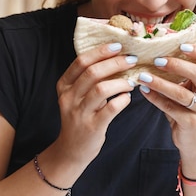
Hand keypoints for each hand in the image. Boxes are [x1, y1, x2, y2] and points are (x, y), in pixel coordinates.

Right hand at [54, 42, 135, 161]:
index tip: (118, 46)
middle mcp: (69, 97)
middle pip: (92, 73)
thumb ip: (90, 78)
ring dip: (121, 82)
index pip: (81, 62)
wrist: (72, 149)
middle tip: (132, 60)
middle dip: (115, 63)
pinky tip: (127, 98)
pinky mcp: (92, 127)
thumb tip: (116, 56)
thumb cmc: (81, 117)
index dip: (101, 52)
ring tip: (131, 81)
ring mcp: (79, 113)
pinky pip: (111, 109)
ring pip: (101, 89)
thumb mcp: (78, 95)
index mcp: (64, 85)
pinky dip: (123, 100)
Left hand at [137, 43, 195, 152]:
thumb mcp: (189, 89)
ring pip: (181, 93)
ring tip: (143, 76)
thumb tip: (157, 49)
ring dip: (160, 83)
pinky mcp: (191, 123)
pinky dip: (155, 98)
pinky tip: (144, 91)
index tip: (182, 44)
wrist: (192, 141)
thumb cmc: (186, 109)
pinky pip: (171, 108)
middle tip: (157, 60)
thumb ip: (181, 73)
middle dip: (177, 65)